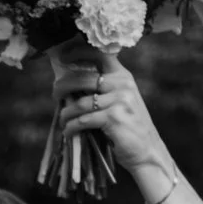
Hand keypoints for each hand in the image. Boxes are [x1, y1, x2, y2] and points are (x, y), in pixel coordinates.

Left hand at [52, 53, 167, 175]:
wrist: (147, 150)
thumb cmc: (128, 127)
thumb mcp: (120, 101)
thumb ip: (103, 90)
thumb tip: (70, 85)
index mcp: (123, 76)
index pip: (100, 55)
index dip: (79, 53)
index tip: (63, 58)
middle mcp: (122, 84)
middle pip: (83, 78)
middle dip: (63, 87)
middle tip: (55, 95)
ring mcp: (119, 100)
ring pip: (80, 103)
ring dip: (65, 113)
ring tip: (62, 119)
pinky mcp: (113, 118)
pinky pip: (83, 120)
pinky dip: (71, 127)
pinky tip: (68, 132)